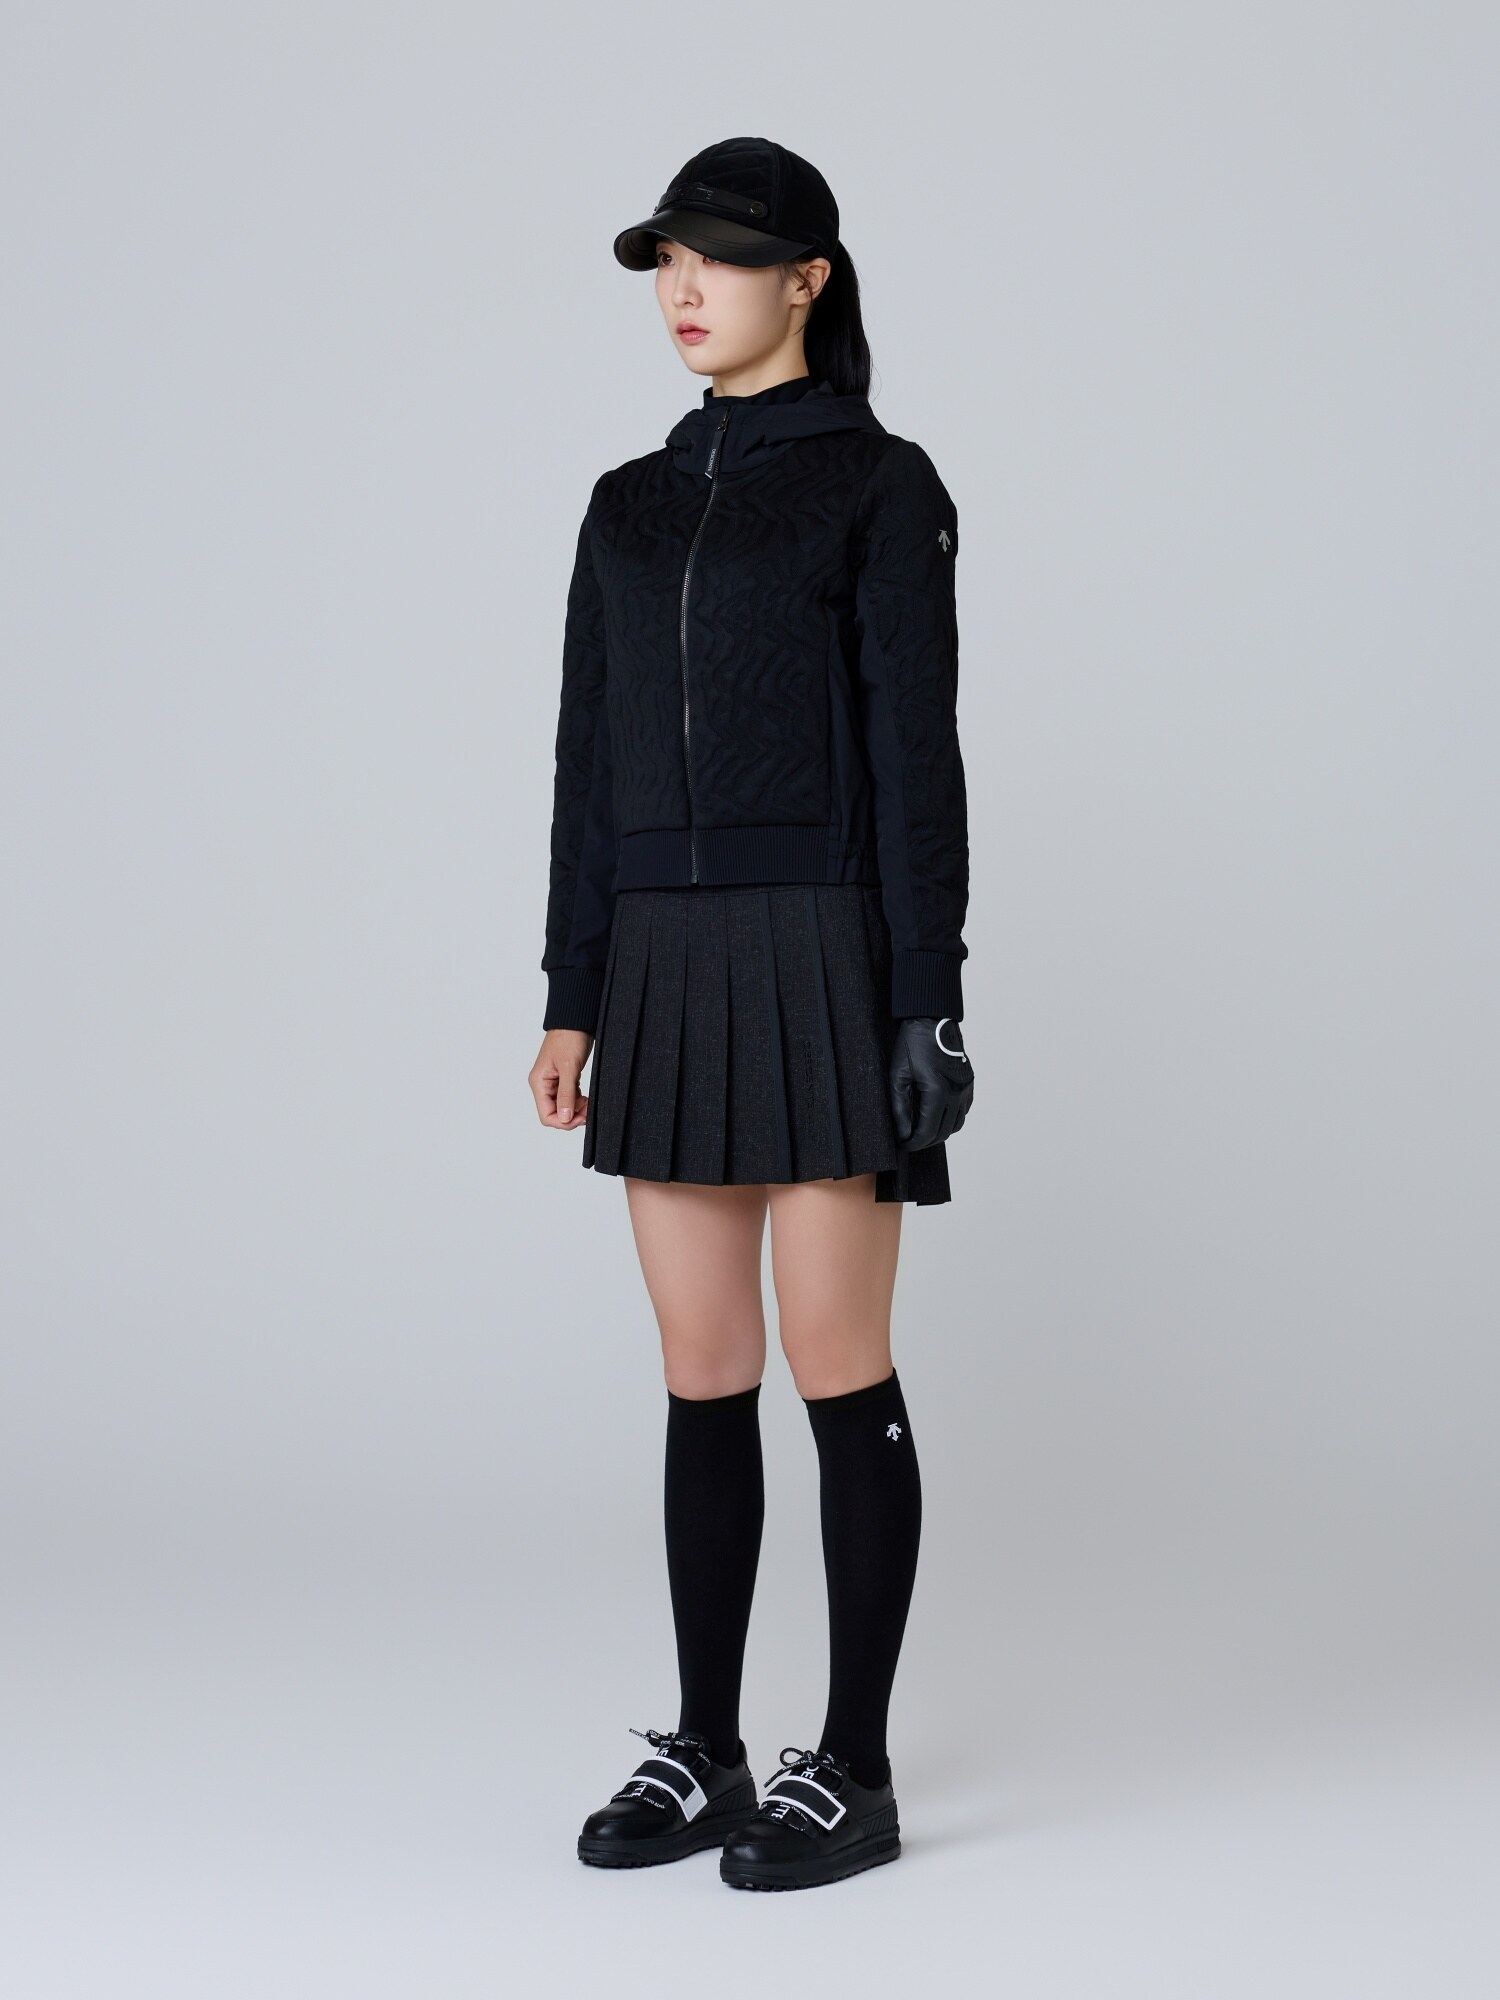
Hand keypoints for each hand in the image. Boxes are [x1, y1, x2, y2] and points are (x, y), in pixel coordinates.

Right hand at [532, 1029, 593, 1129]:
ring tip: (590, 1103)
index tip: (581, 1117)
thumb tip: (564, 1118)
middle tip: (589, 1110)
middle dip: (572, 1116)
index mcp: (539, 1083)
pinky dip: (578, 1101)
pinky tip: (587, 1098)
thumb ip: (566, 1094)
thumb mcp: (569, 1067)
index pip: (546, 1115)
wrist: (576, 1021)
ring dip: (576, 1110)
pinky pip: (569, 1098)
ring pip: (563, 1107)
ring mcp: (553, 1082)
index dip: (564, 1121)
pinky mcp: (564, 1078)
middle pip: (554, 1113)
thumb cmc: (569, 1038)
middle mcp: (543, 1085)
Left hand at [889, 1016, 973, 1149]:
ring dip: (939, 1131)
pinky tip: (936, 1114)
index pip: (927, 1132)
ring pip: (956, 1125)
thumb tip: (902, 1133)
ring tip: (921, 1129)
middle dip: (925, 1141)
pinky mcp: (969, 1083)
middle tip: (908, 1140)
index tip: (902, 1145)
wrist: (931, 1019)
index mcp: (937, 1091)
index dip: (913, 1143)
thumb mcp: (898, 1076)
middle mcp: (956, 1093)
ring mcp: (966, 1088)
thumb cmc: (911, 1044)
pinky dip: (951, 1119)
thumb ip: (899, 1108)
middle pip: (943, 1133)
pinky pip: (964, 1111)